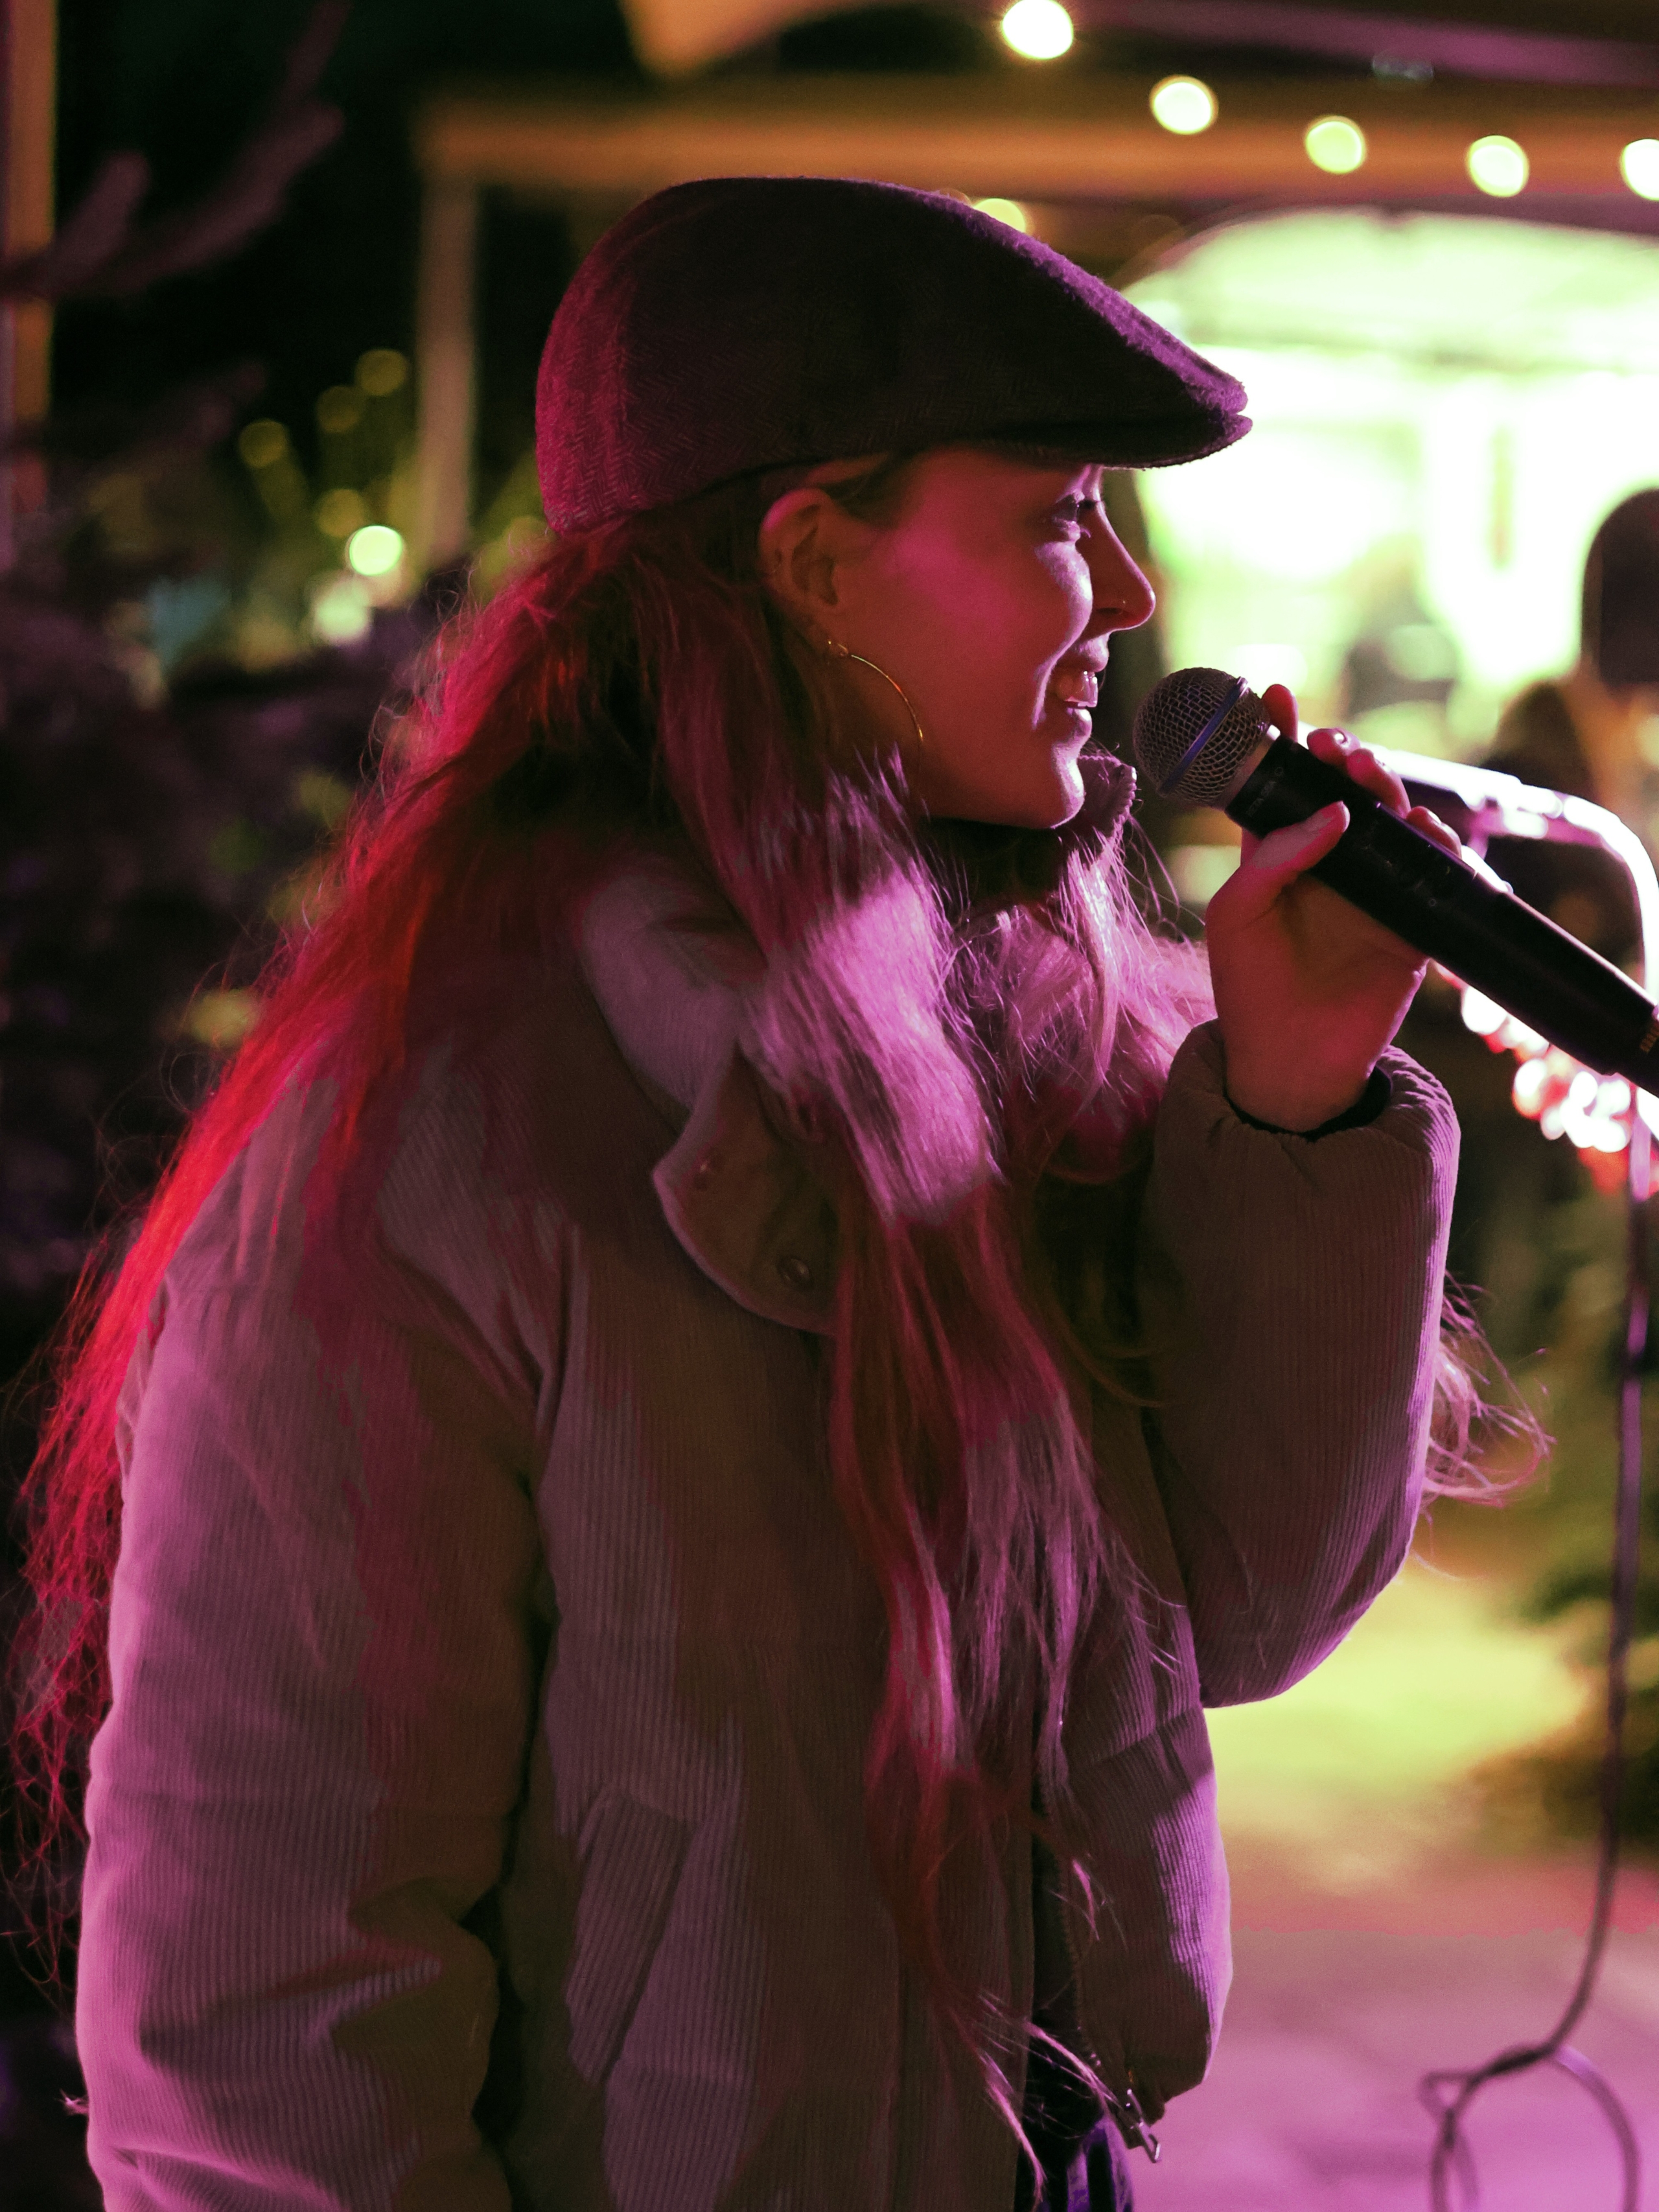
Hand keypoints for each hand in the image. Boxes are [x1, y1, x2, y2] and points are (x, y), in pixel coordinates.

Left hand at [1203, 684, 1461, 1131]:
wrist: (1289, 1061)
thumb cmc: (1248, 987)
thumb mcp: (1237, 915)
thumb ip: (1275, 858)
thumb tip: (1337, 815)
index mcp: (1275, 857)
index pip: (1279, 785)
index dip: (1278, 738)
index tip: (1274, 696)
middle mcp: (1327, 865)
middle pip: (1343, 791)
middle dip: (1340, 755)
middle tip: (1331, 743)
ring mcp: (1373, 890)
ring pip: (1391, 820)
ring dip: (1386, 787)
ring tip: (1366, 771)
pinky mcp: (1411, 921)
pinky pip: (1435, 871)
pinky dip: (1437, 844)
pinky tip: (1421, 829)